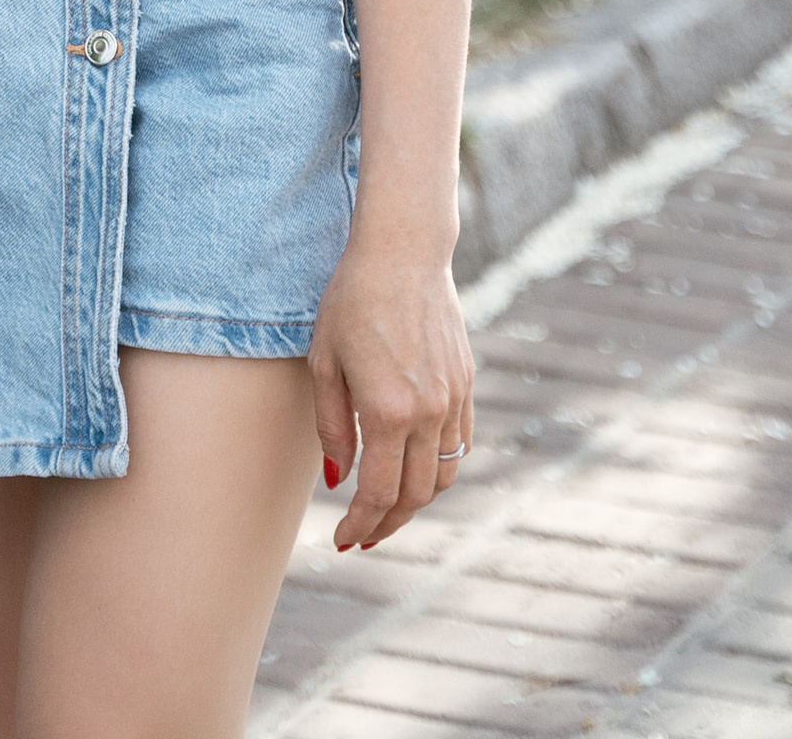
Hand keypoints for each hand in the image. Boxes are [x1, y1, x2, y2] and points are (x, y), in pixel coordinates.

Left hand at [309, 246, 471, 550]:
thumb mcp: (325, 361)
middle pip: (415, 496)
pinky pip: (460, 444)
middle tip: (363, 536)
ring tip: (388, 509)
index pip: (379, 494)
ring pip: (443, 476)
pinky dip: (439, 468)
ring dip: (417, 502)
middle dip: (387, 524)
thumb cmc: (352, 300)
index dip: (360, 525)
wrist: (404, 251)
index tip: (343, 540)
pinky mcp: (466, 384)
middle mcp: (429, 413)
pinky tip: (416, 468)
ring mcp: (453, 399)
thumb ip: (332, 426)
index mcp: (389, 411)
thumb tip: (338, 479)